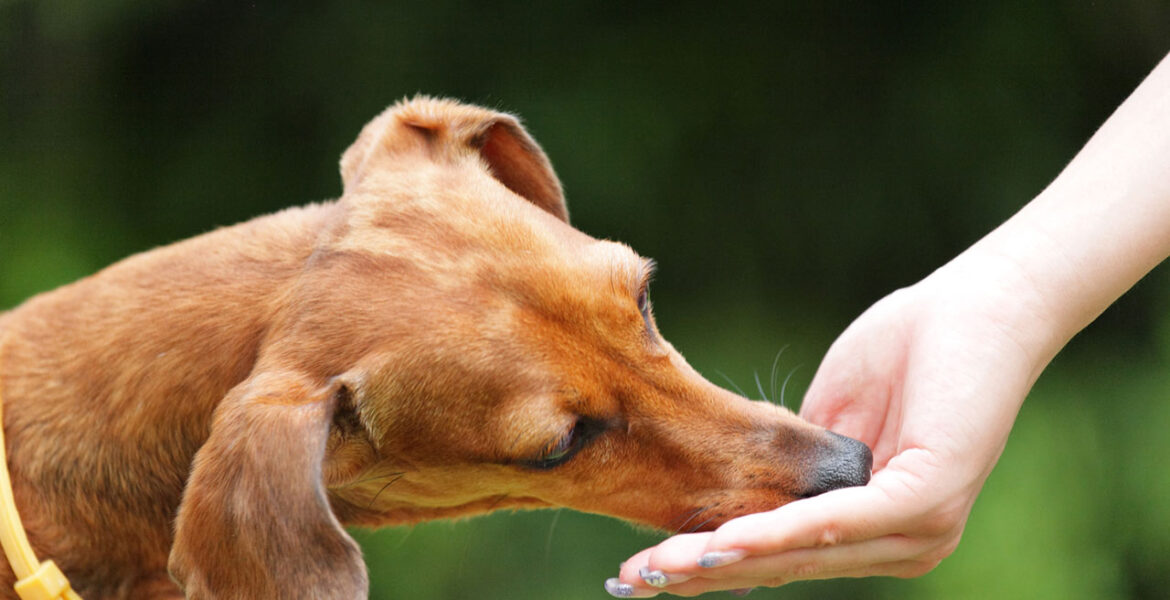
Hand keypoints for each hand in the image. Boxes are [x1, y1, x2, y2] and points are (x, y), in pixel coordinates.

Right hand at [608, 262, 1048, 596]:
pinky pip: (838, 524)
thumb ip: (791, 465)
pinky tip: (723, 540)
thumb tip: (739, 494)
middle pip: (780, 568)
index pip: (779, 557)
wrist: (979, 306)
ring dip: (723, 562)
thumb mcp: (828, 417)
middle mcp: (899, 546)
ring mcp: (919, 531)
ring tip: (658, 568)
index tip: (641, 569)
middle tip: (628, 582)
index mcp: (875, 528)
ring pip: (801, 556)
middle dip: (698, 576)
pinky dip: (776, 533)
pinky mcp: (927, 500)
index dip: (707, 563)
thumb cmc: (910, 351)